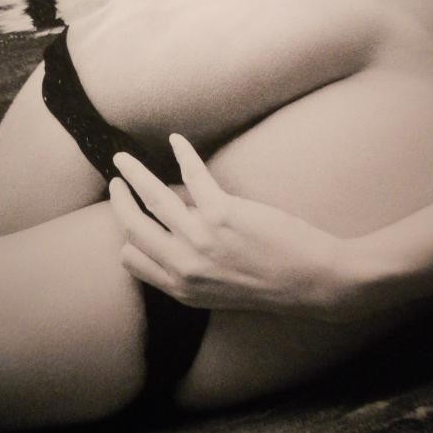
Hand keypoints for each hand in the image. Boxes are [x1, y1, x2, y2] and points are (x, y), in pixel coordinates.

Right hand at [109, 134, 363, 320]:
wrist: (315, 282)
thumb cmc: (270, 284)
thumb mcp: (217, 292)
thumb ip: (189, 268)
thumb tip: (172, 228)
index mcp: (181, 288)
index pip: (132, 259)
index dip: (126, 238)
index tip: (129, 220)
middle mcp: (185, 266)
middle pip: (132, 228)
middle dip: (118, 202)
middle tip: (117, 184)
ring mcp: (202, 239)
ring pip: (153, 198)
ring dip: (133, 173)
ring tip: (124, 161)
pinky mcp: (223, 213)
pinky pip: (193, 175)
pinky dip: (183, 152)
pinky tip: (176, 140)